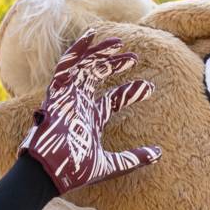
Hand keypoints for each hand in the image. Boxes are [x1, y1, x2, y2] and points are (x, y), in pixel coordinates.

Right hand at [22, 30, 160, 194]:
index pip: (113, 99)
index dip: (131, 92)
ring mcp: (68, 97)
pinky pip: (65, 66)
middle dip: (115, 64)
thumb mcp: (111, 164)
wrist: (51, 174)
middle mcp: (79, 104)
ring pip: (83, 66)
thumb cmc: (76, 170)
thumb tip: (159, 154)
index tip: (150, 88)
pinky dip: (77, 50)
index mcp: (90, 118)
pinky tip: (90, 35)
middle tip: (134, 57)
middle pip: (97, 77)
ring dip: (99, 52)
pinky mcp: (57, 94)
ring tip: (118, 42)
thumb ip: (134, 158)